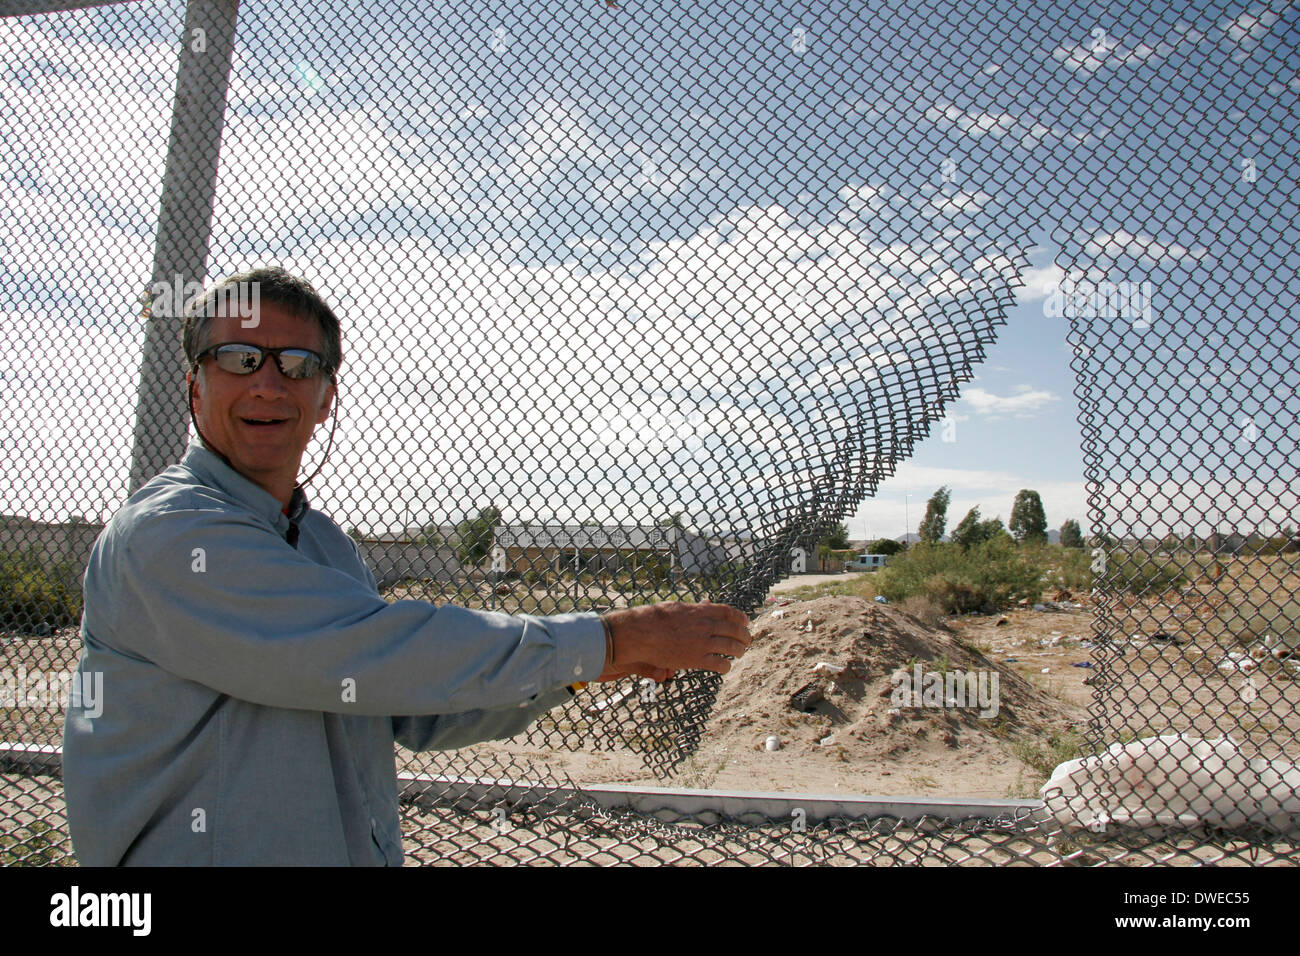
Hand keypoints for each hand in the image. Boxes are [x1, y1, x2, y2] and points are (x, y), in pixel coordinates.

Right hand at [597, 601, 750, 681]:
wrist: (642, 633)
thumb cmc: (655, 618)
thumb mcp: (678, 607)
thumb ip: (695, 608)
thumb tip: (706, 604)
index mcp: (701, 611)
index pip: (729, 613)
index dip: (740, 618)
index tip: (745, 622)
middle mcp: (706, 625)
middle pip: (734, 630)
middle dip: (744, 636)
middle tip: (747, 640)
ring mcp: (702, 642)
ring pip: (731, 647)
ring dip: (739, 651)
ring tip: (740, 653)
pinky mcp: (696, 659)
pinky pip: (719, 663)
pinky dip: (725, 666)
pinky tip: (725, 667)